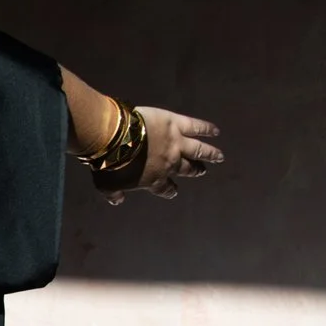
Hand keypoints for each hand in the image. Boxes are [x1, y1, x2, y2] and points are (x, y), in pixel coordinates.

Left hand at [97, 107, 222, 205]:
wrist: (113, 139)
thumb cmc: (108, 164)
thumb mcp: (106, 185)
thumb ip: (114, 194)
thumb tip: (117, 201)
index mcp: (154, 180)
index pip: (166, 189)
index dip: (170, 190)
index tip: (174, 191)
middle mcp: (170, 164)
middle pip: (187, 169)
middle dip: (195, 171)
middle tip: (201, 171)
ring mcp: (176, 144)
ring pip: (198, 150)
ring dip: (210, 153)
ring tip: (219, 156)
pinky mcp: (175, 124)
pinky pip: (196, 127)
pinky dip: (206, 128)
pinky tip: (216, 131)